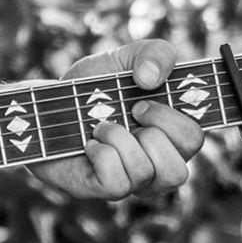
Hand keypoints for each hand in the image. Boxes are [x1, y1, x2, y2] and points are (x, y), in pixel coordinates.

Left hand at [32, 39, 203, 200]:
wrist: (47, 103)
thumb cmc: (93, 87)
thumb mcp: (126, 57)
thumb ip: (156, 53)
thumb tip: (151, 78)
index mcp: (170, 138)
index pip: (194, 140)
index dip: (172, 118)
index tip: (143, 100)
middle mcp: (156, 166)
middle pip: (179, 172)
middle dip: (151, 133)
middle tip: (128, 112)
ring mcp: (131, 183)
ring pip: (146, 174)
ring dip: (119, 138)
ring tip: (101, 126)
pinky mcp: (102, 189)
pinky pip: (117, 183)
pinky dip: (101, 154)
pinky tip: (89, 143)